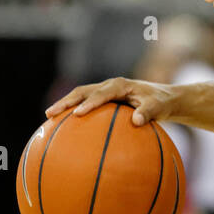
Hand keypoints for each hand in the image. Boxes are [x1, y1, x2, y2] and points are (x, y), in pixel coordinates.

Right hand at [45, 77, 177, 125]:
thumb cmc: (162, 103)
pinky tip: (64, 127)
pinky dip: (73, 113)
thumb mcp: (159, 107)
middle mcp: (109, 86)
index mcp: (120, 85)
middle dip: (66, 102)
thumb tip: (137, 122)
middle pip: (82, 91)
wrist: (164, 98)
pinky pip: (85, 105)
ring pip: (80, 96)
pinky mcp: (104, 101)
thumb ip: (149, 112)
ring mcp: (105, 92)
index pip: (101, 93)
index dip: (89, 103)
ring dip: (65, 105)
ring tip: (49, 118)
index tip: (78, 113)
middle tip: (50, 113)